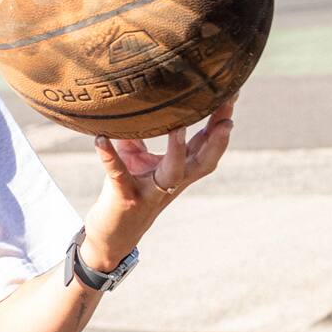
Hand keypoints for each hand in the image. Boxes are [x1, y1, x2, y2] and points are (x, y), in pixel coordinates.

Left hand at [81, 96, 237, 268]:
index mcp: (179, 170)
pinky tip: (100, 140)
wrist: (112, 236)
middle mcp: (172, 181)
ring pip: (173, 171)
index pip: (206, 144)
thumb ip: (140, 130)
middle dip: (217, 139)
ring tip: (178, 125)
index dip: (221, 123)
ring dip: (177, 149)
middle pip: (203, 161)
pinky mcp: (125, 197)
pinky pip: (118, 174)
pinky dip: (109, 156)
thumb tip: (137, 96)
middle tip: (228, 117)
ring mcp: (151, 191)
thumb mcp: (136, 157)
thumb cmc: (128, 190)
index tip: (231, 95)